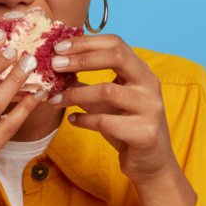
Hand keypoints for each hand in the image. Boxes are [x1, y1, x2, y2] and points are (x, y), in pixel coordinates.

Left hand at [48, 34, 178, 186]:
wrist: (151, 163)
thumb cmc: (127, 128)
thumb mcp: (106, 103)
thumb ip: (86, 86)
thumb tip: (56, 71)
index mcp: (141, 72)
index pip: (116, 43)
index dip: (86, 42)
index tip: (59, 47)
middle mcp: (149, 85)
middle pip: (116, 57)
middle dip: (81, 58)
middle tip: (54, 64)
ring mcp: (150, 108)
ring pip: (108, 91)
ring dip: (75, 94)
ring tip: (55, 99)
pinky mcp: (145, 133)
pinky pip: (107, 122)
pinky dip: (84, 120)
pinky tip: (72, 120)